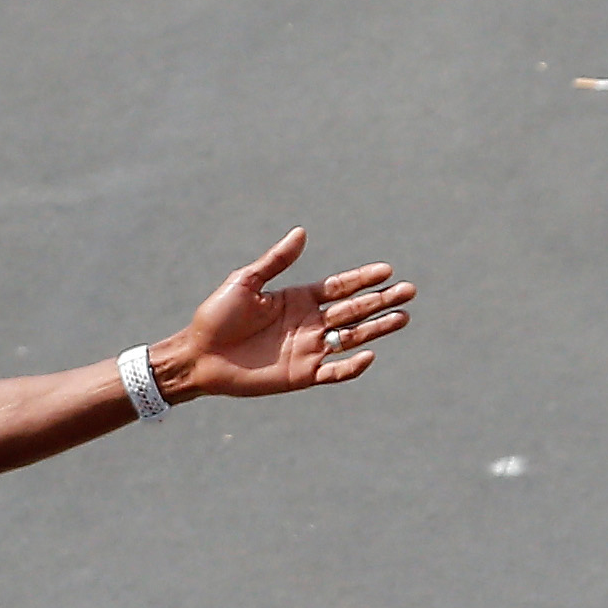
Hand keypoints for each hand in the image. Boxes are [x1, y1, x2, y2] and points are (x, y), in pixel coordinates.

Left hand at [159, 228, 412, 400]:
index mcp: (299, 299)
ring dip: (377, 329)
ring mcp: (308, 349)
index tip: (387, 271)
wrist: (197, 355)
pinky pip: (334, 372)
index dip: (363, 279)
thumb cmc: (216, 317)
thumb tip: (301, 232)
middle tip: (409, 291)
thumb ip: (275, 261)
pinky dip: (352, 366)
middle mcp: (309, 323)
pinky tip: (369, 354)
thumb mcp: (245, 282)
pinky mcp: (301, 375)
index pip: (340, 288)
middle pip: (354, 310)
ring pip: (351, 338)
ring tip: (403, 318)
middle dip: (381, 300)